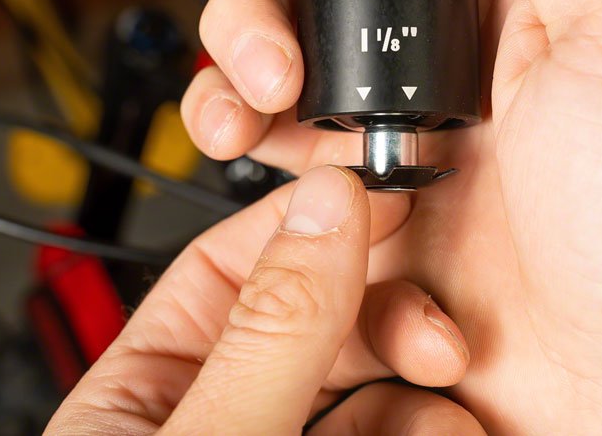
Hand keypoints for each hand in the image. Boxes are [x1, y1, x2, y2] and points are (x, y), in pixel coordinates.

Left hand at [46, 166, 482, 433]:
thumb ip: (273, 328)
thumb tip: (329, 203)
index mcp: (146, 391)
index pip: (229, 261)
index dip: (308, 219)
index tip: (377, 191)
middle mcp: (221, 408)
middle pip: (315, 313)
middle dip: (383, 303)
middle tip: (431, 312)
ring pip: (367, 376)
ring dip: (419, 367)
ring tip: (449, 372)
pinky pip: (391, 426)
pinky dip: (428, 418)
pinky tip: (455, 422)